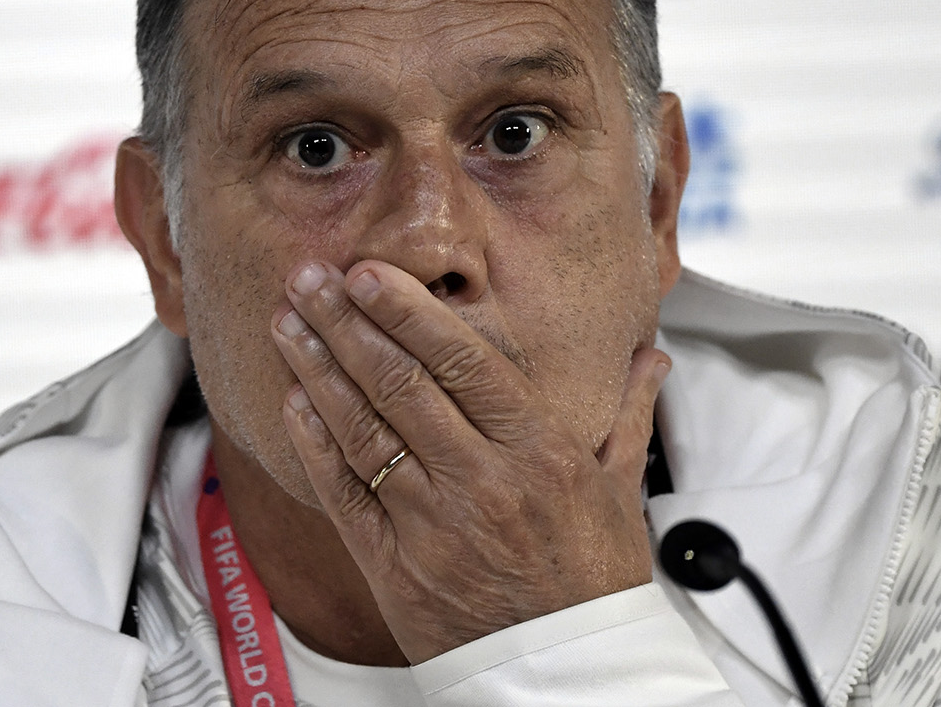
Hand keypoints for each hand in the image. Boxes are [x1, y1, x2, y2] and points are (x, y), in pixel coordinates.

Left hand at [271, 259, 670, 662]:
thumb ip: (627, 413)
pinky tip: (294, 401)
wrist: (570, 679)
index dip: (407, 313)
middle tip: (309, 278)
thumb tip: (652, 356)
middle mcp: (482, 482)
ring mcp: (432, 525)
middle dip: (346, 323)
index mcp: (540, 453)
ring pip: (362, 430)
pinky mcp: (394, 566)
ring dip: (317, 369)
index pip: (462, 363)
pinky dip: (315, 443)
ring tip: (288, 322)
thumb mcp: (621, 490)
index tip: (369, 273)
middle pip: (400, 384)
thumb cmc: (594, 583)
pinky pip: (344, 493)